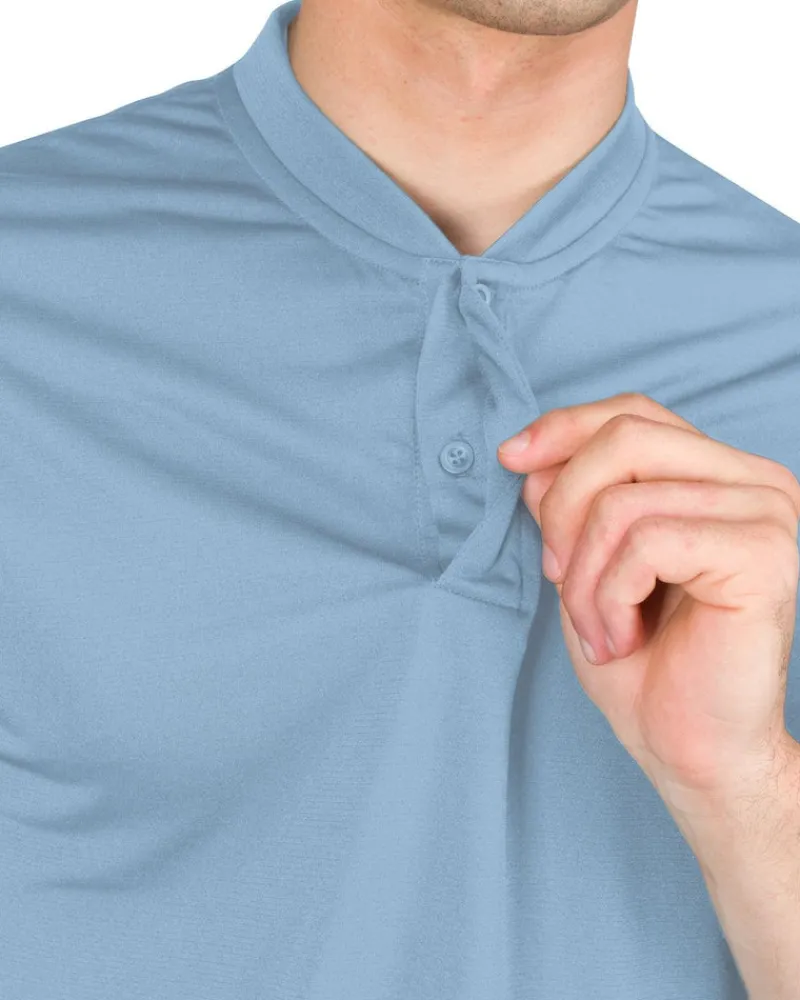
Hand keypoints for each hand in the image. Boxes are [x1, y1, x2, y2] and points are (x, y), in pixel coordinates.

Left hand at [497, 392, 799, 808]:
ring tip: (599, 629)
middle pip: (625, 439)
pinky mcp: (763, 554)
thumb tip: (532, 459)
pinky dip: (609, 596)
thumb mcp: (586, 562)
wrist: (688, 748)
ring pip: (623, 500)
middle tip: (559, 578)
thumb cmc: (641, 660)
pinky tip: (623, 637)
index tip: (509, 459)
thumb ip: (569, 502)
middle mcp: (755, 481)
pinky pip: (646, 543)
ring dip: (583, 576)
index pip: (634, 413)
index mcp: (719, 474)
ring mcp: (766, 514)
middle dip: (564, 510)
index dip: (563, 429)